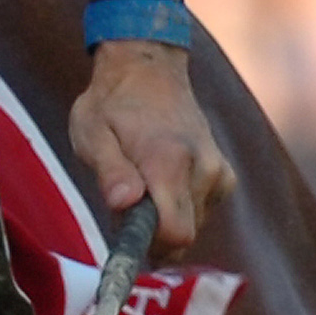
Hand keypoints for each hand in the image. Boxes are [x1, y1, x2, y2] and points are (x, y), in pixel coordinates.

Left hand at [68, 40, 232, 255]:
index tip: (125, 241)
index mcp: (168, 161)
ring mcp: (217, 171)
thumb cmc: (111, 103)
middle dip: (153, 234)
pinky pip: (202, 211)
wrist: (146, 67)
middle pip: (184, 235)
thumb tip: (123, 203)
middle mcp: (202, 168)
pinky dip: (180, 207)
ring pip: (192, 225)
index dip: (149, 247)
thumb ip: (110, 170)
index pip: (175, 233)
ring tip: (140, 183)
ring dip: (164, 218)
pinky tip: (161, 180)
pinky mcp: (223, 174)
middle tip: (125, 204)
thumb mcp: (92, 133)